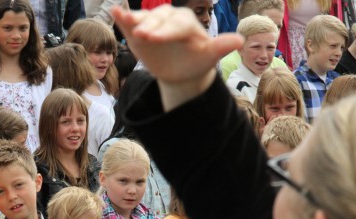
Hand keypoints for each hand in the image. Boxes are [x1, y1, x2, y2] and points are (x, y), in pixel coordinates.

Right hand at [111, 6, 242, 104]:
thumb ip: (220, 47)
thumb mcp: (209, 57)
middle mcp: (169, 18)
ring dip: (133, 19)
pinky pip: (131, 22)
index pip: (176, 25)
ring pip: (143, 18)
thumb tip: (241, 40)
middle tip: (140, 35)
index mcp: (186, 24)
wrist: (181, 69)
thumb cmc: (196, 62)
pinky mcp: (140, 29)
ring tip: (123, 19)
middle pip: (158, 20)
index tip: (153, 38)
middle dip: (149, 26)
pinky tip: (115, 12)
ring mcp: (153, 23)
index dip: (165, 32)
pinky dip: (123, 18)